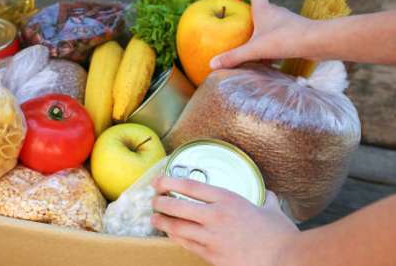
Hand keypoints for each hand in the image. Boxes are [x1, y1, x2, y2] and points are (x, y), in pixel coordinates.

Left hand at [151, 176, 298, 265]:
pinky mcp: (213, 257)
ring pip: (177, 228)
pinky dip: (175, 238)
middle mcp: (215, 217)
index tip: (158, 181)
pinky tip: (171, 235)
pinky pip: (187, 245)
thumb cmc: (281, 235)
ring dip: (162, 223)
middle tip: (153, 201)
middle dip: (160, 203)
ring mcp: (212, 238)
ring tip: (154, 219)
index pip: (190, 186)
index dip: (169, 182)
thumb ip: (266, 200)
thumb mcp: (272, 210)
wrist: (287, 260)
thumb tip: (268, 196)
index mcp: (228, 200)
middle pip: (177, 207)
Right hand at [209, 0, 315, 69]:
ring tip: (251, 49)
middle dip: (249, 18)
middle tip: (239, 31)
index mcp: (264, 10)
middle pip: (260, 8)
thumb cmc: (286, 39)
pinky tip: (267, 60)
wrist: (318, 42)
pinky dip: (271, 45)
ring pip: (269, 24)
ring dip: (260, 33)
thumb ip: (234, 56)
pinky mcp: (294, 33)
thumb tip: (212, 64)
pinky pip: (278, 36)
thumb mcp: (256, 49)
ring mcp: (286, 22)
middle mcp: (276, 12)